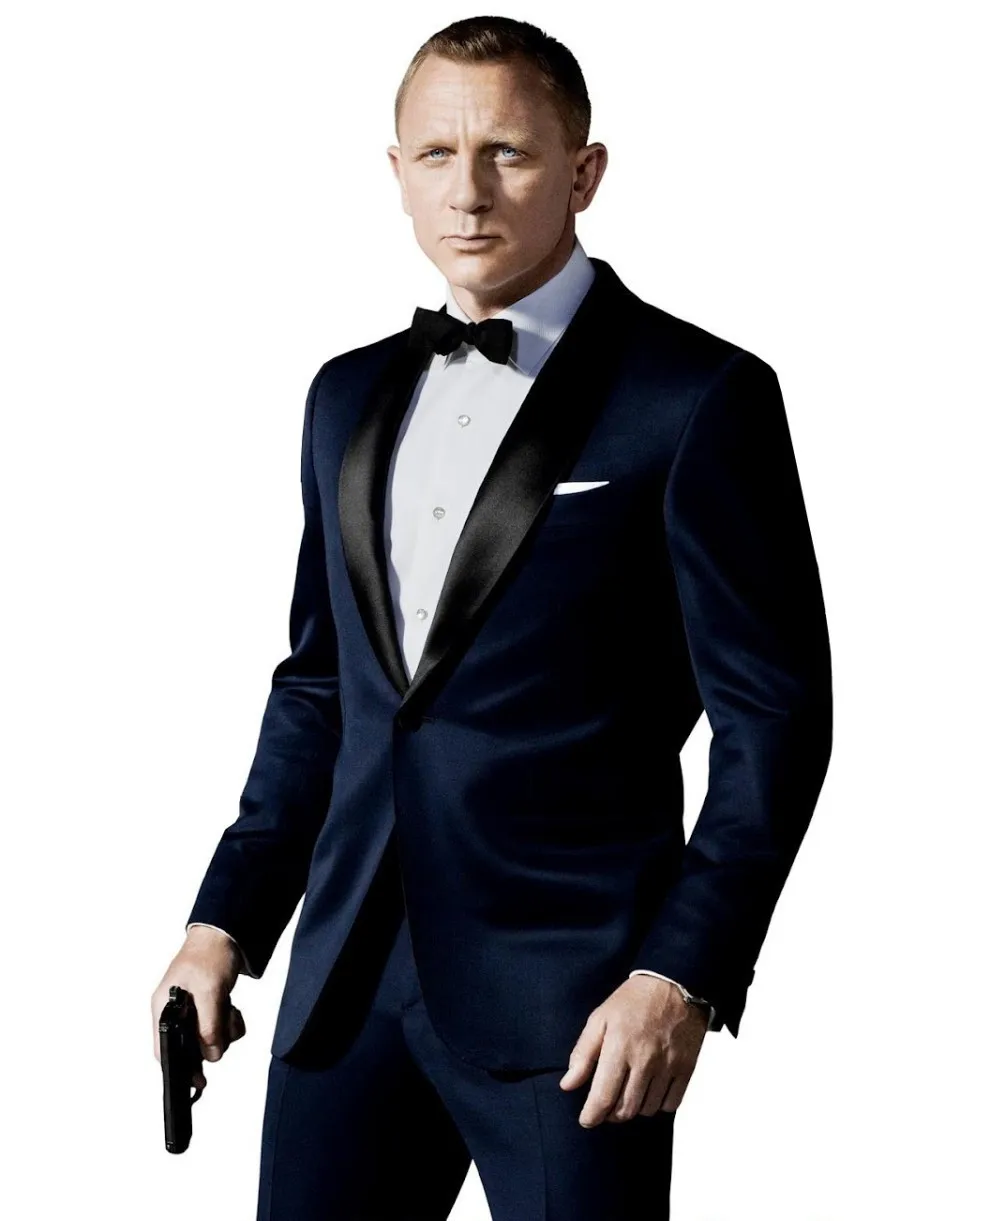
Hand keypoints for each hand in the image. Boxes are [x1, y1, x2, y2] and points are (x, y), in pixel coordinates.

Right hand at [150, 926, 246, 1091]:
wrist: (226, 933)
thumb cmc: (209, 954)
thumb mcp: (210, 990)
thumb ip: (208, 1025)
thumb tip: (211, 1055)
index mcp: (163, 1008)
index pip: (163, 1050)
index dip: (178, 1069)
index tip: (197, 1082)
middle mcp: (174, 1013)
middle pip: (189, 1048)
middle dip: (210, 1043)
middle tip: (223, 1030)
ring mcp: (192, 1011)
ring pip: (207, 1039)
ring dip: (223, 1031)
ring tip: (229, 1010)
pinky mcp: (208, 1007)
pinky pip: (219, 1028)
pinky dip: (230, 1023)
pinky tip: (232, 1008)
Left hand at [559, 975, 708, 1126]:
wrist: (674, 984)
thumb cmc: (633, 1000)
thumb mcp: (600, 1018)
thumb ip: (583, 1053)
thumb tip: (568, 1084)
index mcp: (620, 1046)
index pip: (603, 1096)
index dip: (592, 1115)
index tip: (586, 1120)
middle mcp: (645, 1060)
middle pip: (625, 1109)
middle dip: (611, 1114)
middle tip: (605, 1105)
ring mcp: (668, 1066)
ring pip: (647, 1109)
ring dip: (634, 1108)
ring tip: (627, 1094)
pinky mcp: (687, 1068)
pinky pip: (671, 1104)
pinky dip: (658, 1104)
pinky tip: (650, 1091)